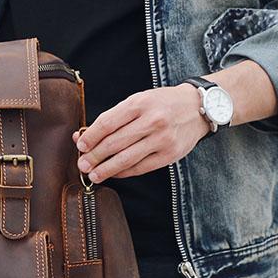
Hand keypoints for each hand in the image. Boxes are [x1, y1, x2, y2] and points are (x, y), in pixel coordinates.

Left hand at [73, 84, 210, 181]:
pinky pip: (140, 168)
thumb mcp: (138, 101)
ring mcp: (162, 139)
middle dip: (94, 157)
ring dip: (106, 169)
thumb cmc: (161, 104)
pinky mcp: (169, 155)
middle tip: (82, 165)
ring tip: (93, 175)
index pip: (108, 123)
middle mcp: (152, 121)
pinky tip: (113, 173)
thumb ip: (113, 118)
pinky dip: (123, 172)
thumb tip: (84, 136)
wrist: (197, 108)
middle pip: (114, 143)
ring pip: (126, 159)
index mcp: (140, 103)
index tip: (80, 146)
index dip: (91, 137)